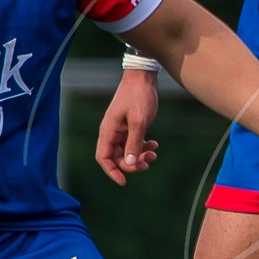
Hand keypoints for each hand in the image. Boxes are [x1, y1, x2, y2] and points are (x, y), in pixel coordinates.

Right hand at [96, 68, 161, 184]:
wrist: (143, 77)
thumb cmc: (138, 96)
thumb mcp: (139, 121)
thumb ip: (134, 143)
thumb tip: (130, 163)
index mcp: (108, 131)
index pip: (103, 157)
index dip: (112, 171)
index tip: (124, 182)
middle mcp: (112, 131)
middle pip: (116, 156)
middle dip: (132, 163)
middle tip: (148, 163)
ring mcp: (120, 128)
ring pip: (127, 150)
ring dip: (139, 155)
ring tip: (154, 154)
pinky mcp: (129, 125)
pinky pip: (133, 142)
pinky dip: (143, 145)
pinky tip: (155, 144)